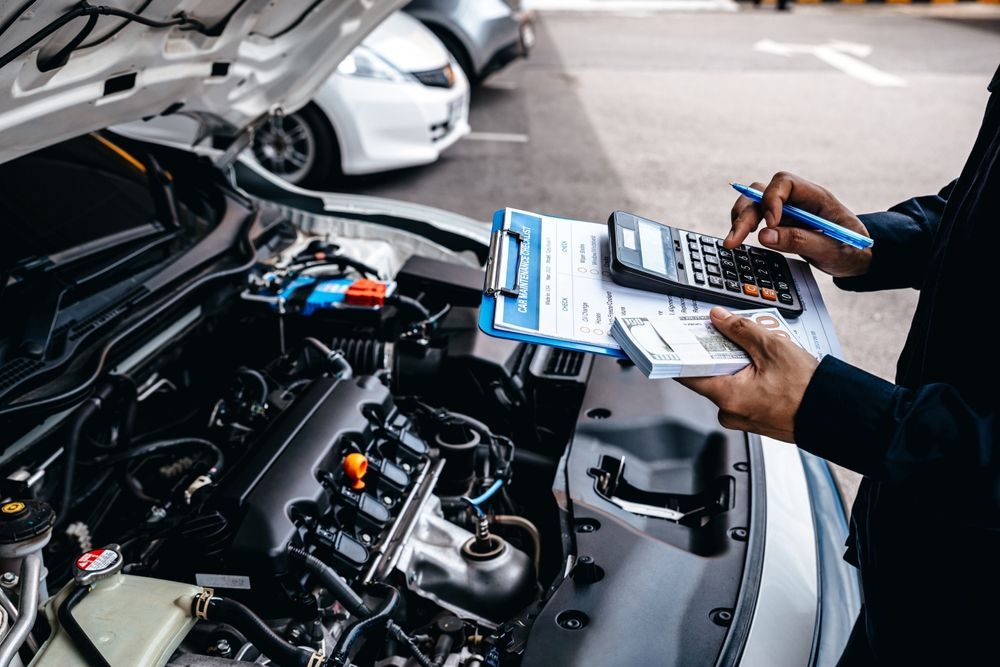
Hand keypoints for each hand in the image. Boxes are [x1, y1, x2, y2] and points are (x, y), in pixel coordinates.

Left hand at [678, 307, 818, 441]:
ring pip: (728, 384)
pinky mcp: (755, 419)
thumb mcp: (772, 348)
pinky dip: (749, 379)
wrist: (833, 413)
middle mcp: (730, 412)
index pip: (687, 374)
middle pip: (710, 376)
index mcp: (727, 396)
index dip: (683, 354)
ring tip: (756, 351)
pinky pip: (743, 394)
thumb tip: (718, 318)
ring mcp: (742, 418)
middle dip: (718, 354)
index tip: (680, 340)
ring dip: (737, 365)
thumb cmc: (807, 389)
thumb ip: (740, 329)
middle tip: (728, 336)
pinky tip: (765, 368)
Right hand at [725, 172, 872, 278]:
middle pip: (760, 193)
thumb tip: (764, 236)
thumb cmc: (851, 250)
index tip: (770, 224)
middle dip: (745, 214)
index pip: (784, 183)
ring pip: (752, 204)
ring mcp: (785, 212)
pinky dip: (742, 229)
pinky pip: (754, 220)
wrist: (856, 259)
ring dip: (739, 220)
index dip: (771, 199)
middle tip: (735, 240)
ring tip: (732, 243)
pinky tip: (739, 243)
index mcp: (815, 197)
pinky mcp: (778, 226)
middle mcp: (796, 200)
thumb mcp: (832, 250)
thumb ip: (800, 241)